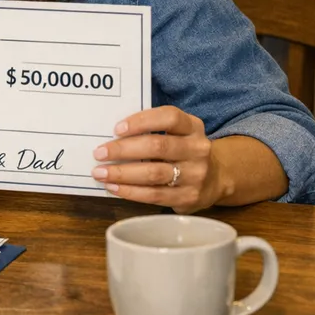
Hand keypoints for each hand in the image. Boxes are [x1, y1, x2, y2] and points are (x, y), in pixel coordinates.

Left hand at [91, 106, 221, 212]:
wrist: (215, 178)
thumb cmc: (181, 149)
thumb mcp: (176, 132)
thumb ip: (151, 130)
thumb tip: (109, 135)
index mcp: (192, 126)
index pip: (169, 117)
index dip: (142, 121)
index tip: (116, 129)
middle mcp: (197, 149)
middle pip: (157, 147)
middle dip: (123, 150)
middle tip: (98, 153)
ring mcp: (196, 174)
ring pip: (154, 173)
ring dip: (122, 173)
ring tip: (100, 173)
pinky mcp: (189, 197)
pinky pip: (155, 195)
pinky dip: (130, 191)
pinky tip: (113, 188)